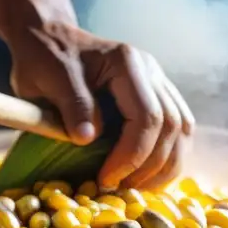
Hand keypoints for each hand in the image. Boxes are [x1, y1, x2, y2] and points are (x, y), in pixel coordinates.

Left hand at [0, 0, 194, 189]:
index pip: (147, 116)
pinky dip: (168, 157)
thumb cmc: (44, 58)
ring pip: (183, 130)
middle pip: (172, 126)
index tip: (106, 180)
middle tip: (118, 189)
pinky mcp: (157, 96)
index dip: (131, 155)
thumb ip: (71, 104)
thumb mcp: (46, 78)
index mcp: (126, 62)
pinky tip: (146, 176)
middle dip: (149, 166)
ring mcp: (158, 82)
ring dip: (165, 165)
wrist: (49, 38)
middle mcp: (151, 70)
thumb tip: (88, 139)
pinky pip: (178, 129)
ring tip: (135, 188)